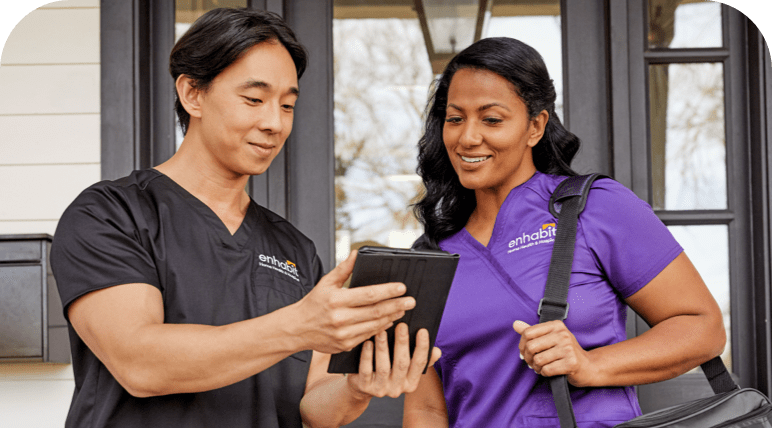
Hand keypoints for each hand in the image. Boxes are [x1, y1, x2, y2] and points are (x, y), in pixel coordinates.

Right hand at [293, 251, 415, 353]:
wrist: (296, 329)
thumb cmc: (313, 304)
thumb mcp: (326, 282)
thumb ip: (344, 268)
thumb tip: (356, 253)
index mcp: (336, 300)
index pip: (369, 294)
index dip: (388, 291)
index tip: (402, 288)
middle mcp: (340, 318)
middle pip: (376, 311)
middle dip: (397, 305)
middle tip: (411, 301)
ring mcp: (343, 334)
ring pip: (375, 325)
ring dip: (392, 317)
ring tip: (403, 309)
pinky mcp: (345, 345)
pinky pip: (369, 336)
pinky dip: (381, 328)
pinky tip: (389, 321)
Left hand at [347, 323, 441, 398]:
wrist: (363, 386)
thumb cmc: (389, 368)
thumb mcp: (406, 366)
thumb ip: (421, 358)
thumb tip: (437, 351)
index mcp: (411, 382)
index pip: (420, 364)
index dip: (422, 347)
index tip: (422, 330)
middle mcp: (398, 389)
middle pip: (402, 364)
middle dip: (402, 343)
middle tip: (401, 325)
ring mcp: (381, 389)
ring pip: (383, 367)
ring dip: (383, 347)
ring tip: (382, 331)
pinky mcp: (365, 387)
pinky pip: (366, 370)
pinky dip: (367, 356)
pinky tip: (368, 342)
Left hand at [513, 320, 594, 386]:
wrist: (588, 366)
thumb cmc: (566, 352)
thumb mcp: (550, 337)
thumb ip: (533, 331)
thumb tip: (515, 324)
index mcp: (556, 325)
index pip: (528, 333)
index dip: (522, 345)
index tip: (524, 352)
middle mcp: (563, 334)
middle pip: (531, 346)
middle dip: (527, 357)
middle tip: (530, 362)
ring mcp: (568, 348)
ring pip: (538, 359)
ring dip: (536, 367)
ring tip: (540, 367)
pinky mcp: (571, 363)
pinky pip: (547, 370)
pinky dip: (544, 373)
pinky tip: (548, 371)